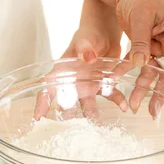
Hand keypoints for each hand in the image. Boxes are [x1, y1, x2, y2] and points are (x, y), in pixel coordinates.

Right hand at [34, 0, 124, 119]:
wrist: (106, 30)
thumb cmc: (89, 32)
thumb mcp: (85, 39)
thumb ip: (85, 47)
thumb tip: (87, 57)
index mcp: (63, 72)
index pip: (48, 88)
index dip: (41, 103)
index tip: (37, 118)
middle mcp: (73, 82)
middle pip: (67, 103)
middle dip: (70, 118)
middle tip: (74, 133)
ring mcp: (88, 84)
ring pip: (89, 106)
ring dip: (95, 117)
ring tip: (102, 129)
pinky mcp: (103, 84)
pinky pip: (110, 96)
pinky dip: (118, 100)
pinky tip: (125, 106)